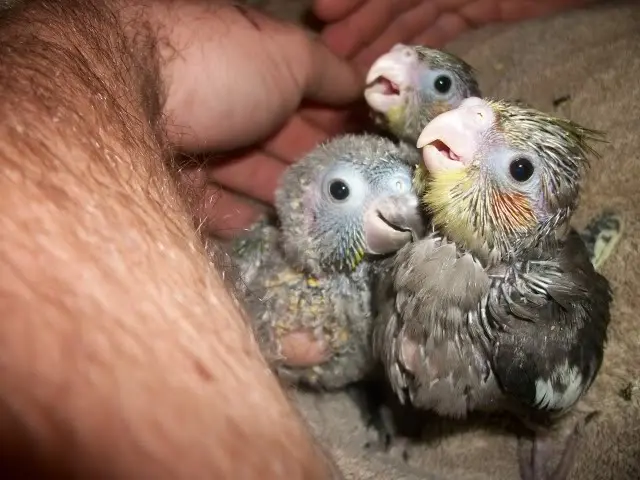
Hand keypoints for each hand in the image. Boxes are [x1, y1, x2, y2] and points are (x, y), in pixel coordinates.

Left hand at [140, 2, 362, 236]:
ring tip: (320, 223)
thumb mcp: (287, 56)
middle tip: (352, 200)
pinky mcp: (173, 184)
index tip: (369, 156)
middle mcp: (227, 104)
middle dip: (316, 167)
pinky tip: (266, 230)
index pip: (308, 100)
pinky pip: (212, 205)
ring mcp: (197, 144)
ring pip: (249, 177)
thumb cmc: (216, 70)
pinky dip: (238, 218)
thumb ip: (330, 71)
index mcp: (256, 68)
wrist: (121, 100)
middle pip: (281, 142)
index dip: (340, 125)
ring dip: (283, 197)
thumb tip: (364, 87)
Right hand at [313, 0, 589, 70]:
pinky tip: (396, 70)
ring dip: (383, 45)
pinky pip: (440, 29)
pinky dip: (417, 48)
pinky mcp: (478, 9)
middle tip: (330, 60)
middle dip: (361, 28)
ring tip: (353, 74)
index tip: (324, 17)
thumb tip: (354, 8)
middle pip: (393, 3)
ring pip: (412, 20)